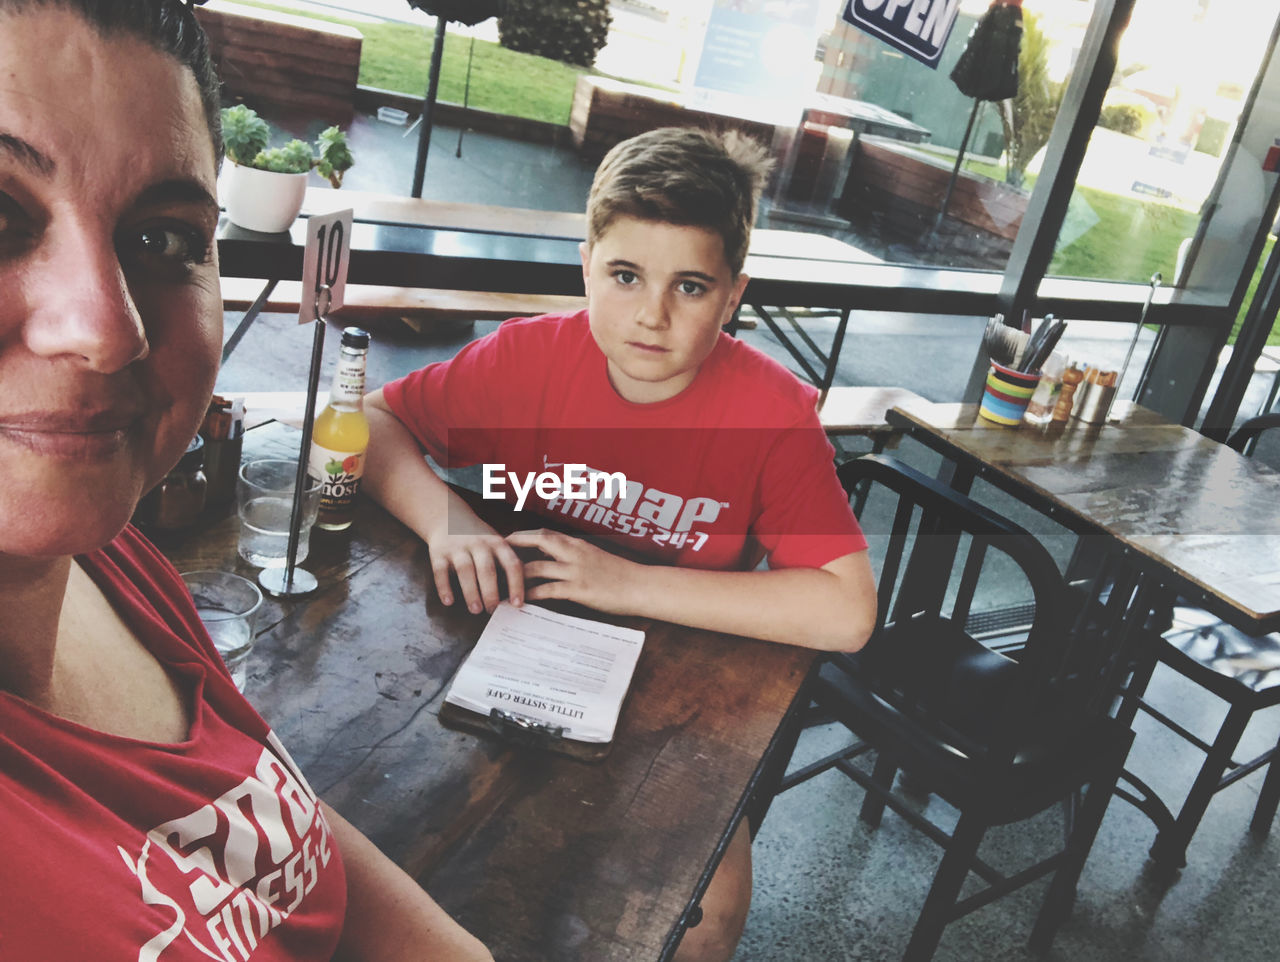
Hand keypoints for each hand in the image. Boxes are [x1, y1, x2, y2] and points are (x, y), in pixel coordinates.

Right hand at [424, 510, 523, 613]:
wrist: (447, 517)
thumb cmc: (479, 539)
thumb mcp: (497, 543)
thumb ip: (508, 563)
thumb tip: (523, 594)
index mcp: (498, 544)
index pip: (511, 564)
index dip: (516, 584)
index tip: (517, 604)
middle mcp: (479, 544)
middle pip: (487, 569)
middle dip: (491, 592)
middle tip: (493, 610)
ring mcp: (458, 547)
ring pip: (465, 570)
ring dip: (471, 591)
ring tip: (476, 610)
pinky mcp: (439, 552)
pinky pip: (440, 571)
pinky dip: (444, 587)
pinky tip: (448, 601)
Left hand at [504, 529, 639, 613]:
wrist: (641, 586)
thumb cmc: (621, 574)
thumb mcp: (596, 558)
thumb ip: (576, 556)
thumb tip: (557, 560)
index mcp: (578, 544)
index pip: (545, 533)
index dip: (523, 535)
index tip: (507, 539)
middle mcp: (574, 553)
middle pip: (537, 541)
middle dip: (513, 545)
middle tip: (495, 553)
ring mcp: (576, 571)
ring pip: (537, 567)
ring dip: (516, 575)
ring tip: (501, 584)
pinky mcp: (579, 590)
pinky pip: (549, 590)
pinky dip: (532, 593)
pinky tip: (521, 599)